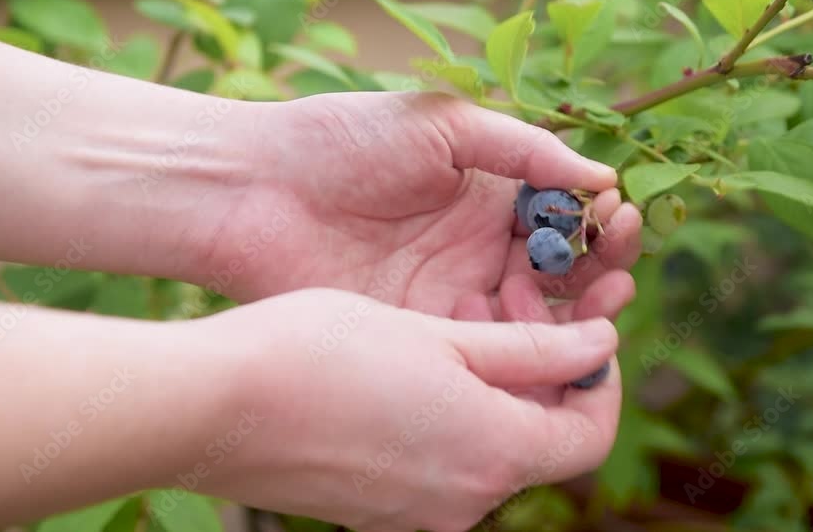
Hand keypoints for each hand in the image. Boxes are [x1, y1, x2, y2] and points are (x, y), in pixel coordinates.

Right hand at [194, 288, 620, 531]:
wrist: (210, 407)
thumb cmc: (322, 353)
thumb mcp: (439, 338)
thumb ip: (530, 350)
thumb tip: (600, 346)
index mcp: (492, 455)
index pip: (590, 435)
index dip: (602, 380)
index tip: (584, 329)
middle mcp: (463, 502)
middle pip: (538, 441)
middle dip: (542, 373)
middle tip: (507, 302)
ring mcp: (416, 514)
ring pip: (488, 448)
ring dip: (493, 390)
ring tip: (453, 323)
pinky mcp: (376, 510)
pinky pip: (440, 463)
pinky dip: (451, 417)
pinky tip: (414, 367)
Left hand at [200, 92, 641, 316]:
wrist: (253, 188)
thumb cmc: (343, 142)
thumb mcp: (441, 126)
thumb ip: (523, 149)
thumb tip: (602, 175)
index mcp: (487, 197)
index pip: (561, 220)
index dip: (598, 225)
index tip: (622, 220)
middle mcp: (476, 251)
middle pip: (556, 277)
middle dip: (598, 278)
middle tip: (621, 278)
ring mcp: (449, 296)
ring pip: (529, 321)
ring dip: (572, 321)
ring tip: (602, 310)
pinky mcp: (420, 334)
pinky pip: (483, 351)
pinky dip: (521, 353)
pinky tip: (548, 346)